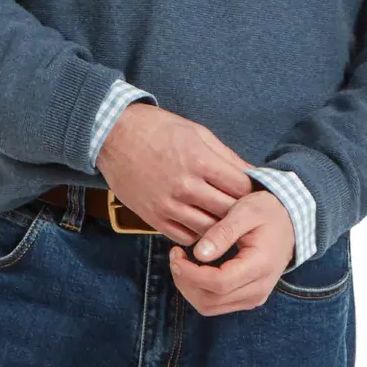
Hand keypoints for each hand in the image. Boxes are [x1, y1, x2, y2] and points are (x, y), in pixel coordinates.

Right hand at [96, 103, 255, 241]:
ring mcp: (167, 204)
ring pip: (209, 230)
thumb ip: (227, 156)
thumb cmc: (158, 129)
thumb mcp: (198, 133)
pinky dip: (197, 234)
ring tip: (224, 220)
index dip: (252, 191)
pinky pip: (184, 237)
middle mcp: (185, 186)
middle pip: (228, 211)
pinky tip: (200, 224)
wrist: (113, 135)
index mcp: (199, 161)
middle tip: (245, 211)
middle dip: (240, 212)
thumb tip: (253, 174)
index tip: (253, 192)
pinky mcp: (152, 217)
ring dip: (220, 227)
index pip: (241, 187)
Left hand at [169, 187, 294, 314]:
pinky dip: (198, 291)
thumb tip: (198, 254)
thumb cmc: (268, 212)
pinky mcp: (248, 299)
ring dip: (189, 288)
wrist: (291, 222)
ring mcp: (254, 297)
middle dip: (185, 280)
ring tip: (182, 263)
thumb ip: (223, 231)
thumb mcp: (246, 210)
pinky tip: (194, 270)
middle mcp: (259, 288)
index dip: (190, 273)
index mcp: (260, 266)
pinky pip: (216, 305)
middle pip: (210, 300)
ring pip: (210, 307)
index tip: (176, 253)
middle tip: (175, 256)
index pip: (218, 283)